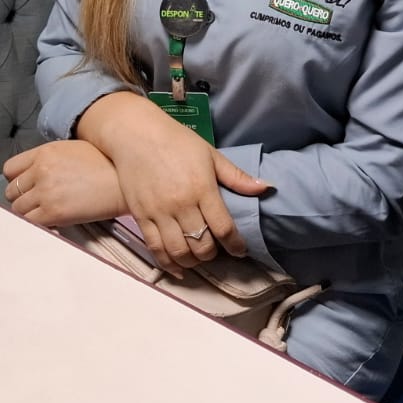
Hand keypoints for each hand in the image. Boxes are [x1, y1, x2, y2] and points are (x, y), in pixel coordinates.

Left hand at [2, 140, 126, 227]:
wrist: (125, 181)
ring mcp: (45, 192)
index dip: (17, 180)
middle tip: (38, 202)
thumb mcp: (74, 149)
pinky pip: (29, 223)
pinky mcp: (53, 212)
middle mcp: (41, 170)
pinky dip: (36, 224)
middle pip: (12, 191)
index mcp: (45, 152)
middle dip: (22, 197)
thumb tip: (36, 173)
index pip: (10, 169)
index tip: (26, 186)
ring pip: (17, 209)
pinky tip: (50, 221)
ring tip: (46, 212)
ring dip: (29, 213)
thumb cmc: (107, 165)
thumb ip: (50, 159)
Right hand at [75, 91, 270, 277]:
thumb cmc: (177, 142)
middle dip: (213, 254)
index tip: (240, 250)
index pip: (223, 228)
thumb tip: (266, 188)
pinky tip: (178, 267)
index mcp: (202, 188)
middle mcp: (181, 204)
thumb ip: (236, 177)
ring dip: (192, 261)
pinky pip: (155, 248)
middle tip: (217, 251)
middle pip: (202, 245)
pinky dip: (168, 263)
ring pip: (179, 252)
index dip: (235, 245)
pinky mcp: (141, 217)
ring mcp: (159, 212)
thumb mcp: (211, 155)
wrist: (136, 135)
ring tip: (199, 257)